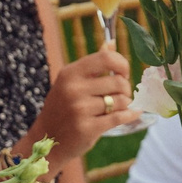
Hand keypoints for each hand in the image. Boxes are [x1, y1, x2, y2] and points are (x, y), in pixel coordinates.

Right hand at [30, 48, 134, 162]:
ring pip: (121, 100)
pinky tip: (134, 113)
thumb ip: (92, 65)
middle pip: (118, 81)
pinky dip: (131, 114)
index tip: (123, 73)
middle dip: (125, 89)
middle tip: (120, 95)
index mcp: (70, 73)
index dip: (122, 64)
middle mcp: (73, 89)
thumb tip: (110, 43)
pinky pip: (120, 117)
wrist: (48, 139)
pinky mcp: (88, 128)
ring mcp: (80, 109)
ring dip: (125, 104)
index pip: (106, 58)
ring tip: (117, 107)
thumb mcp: (70, 82)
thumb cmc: (63, 107)